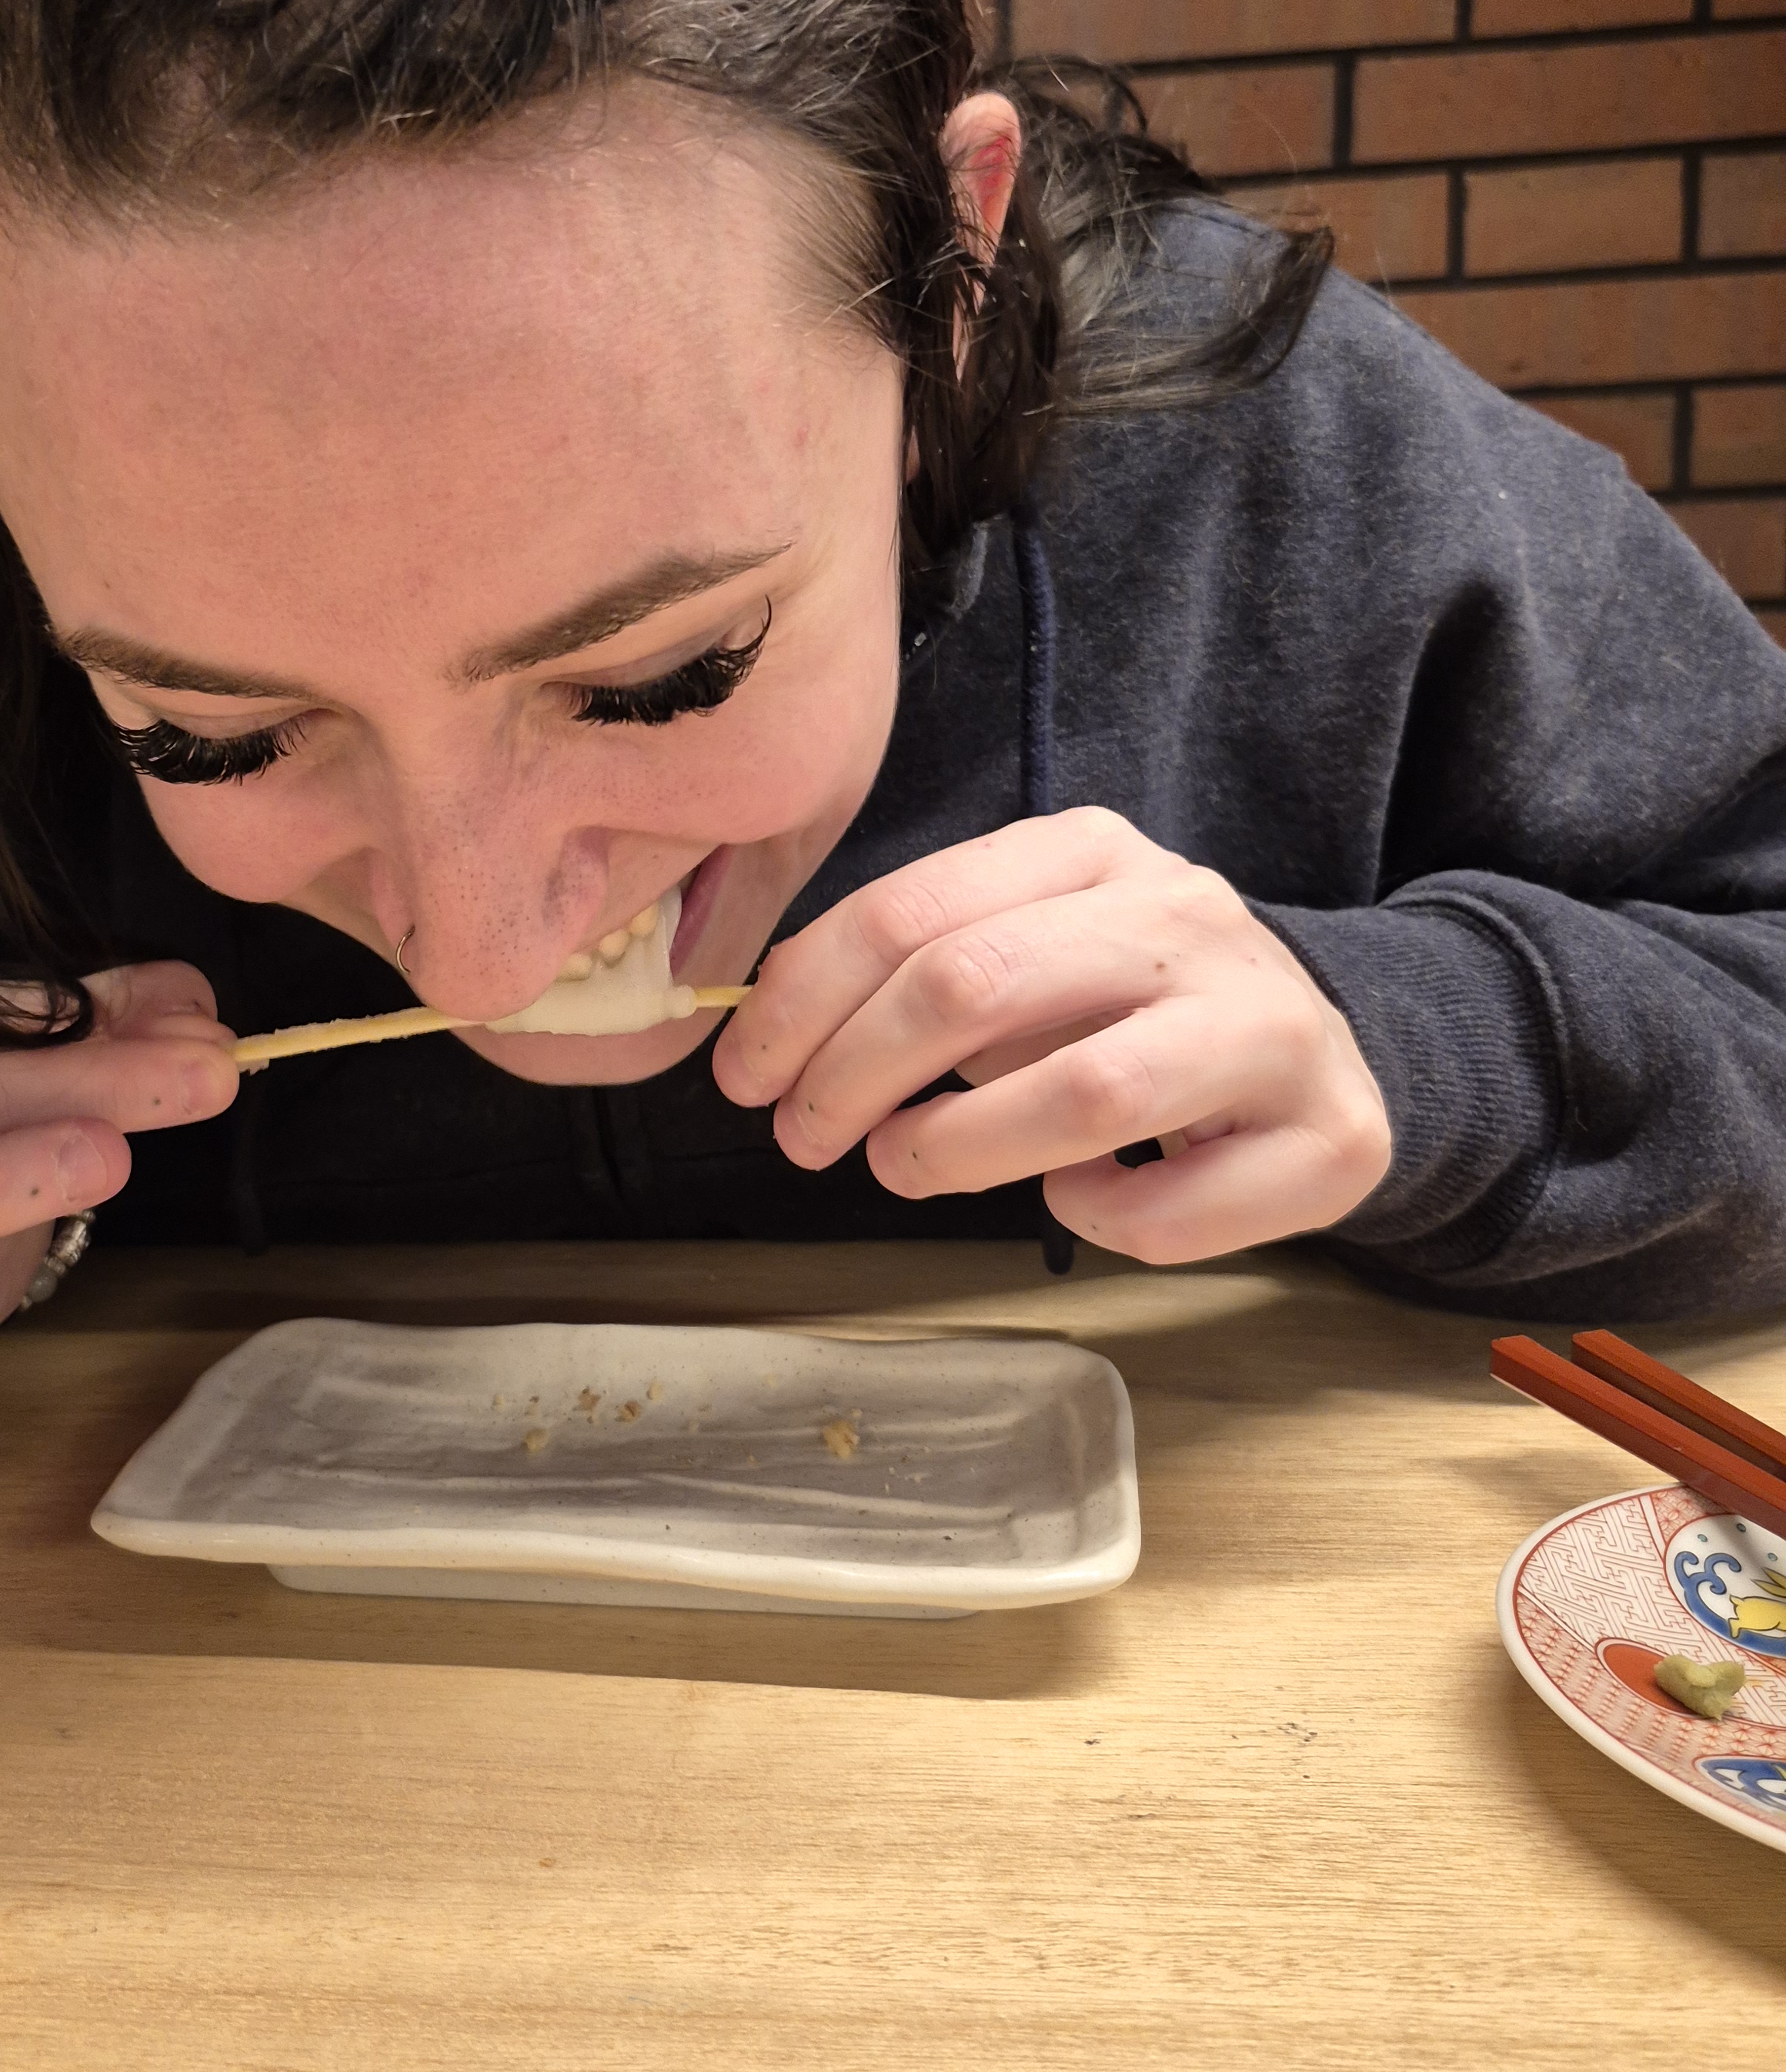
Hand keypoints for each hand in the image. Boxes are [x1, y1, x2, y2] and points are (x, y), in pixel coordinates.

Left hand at [713, 809, 1390, 1262]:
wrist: (1326, 1049)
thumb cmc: (1134, 1008)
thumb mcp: (1027, 950)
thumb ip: (918, 970)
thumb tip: (775, 1035)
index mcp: (1093, 853)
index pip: (912, 913)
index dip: (803, 1002)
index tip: (744, 1075)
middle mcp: (1186, 917)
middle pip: (976, 986)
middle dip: (853, 1073)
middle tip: (805, 1138)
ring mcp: (1268, 1023)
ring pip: (1083, 1092)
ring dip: (960, 1149)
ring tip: (908, 1167)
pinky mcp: (1327, 1136)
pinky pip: (1171, 1207)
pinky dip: (1096, 1218)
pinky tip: (1077, 1196)